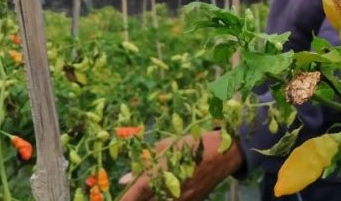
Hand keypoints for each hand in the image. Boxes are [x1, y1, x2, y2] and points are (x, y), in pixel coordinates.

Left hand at [119, 131, 243, 200]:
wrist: (223, 154)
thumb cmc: (192, 145)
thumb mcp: (166, 147)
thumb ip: (144, 165)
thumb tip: (124, 180)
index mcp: (160, 174)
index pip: (133, 196)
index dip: (123, 199)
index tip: (117, 199)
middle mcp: (169, 191)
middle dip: (136, 200)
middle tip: (133, 194)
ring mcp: (181, 200)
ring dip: (150, 199)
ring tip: (149, 193)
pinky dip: (164, 199)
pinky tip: (164, 192)